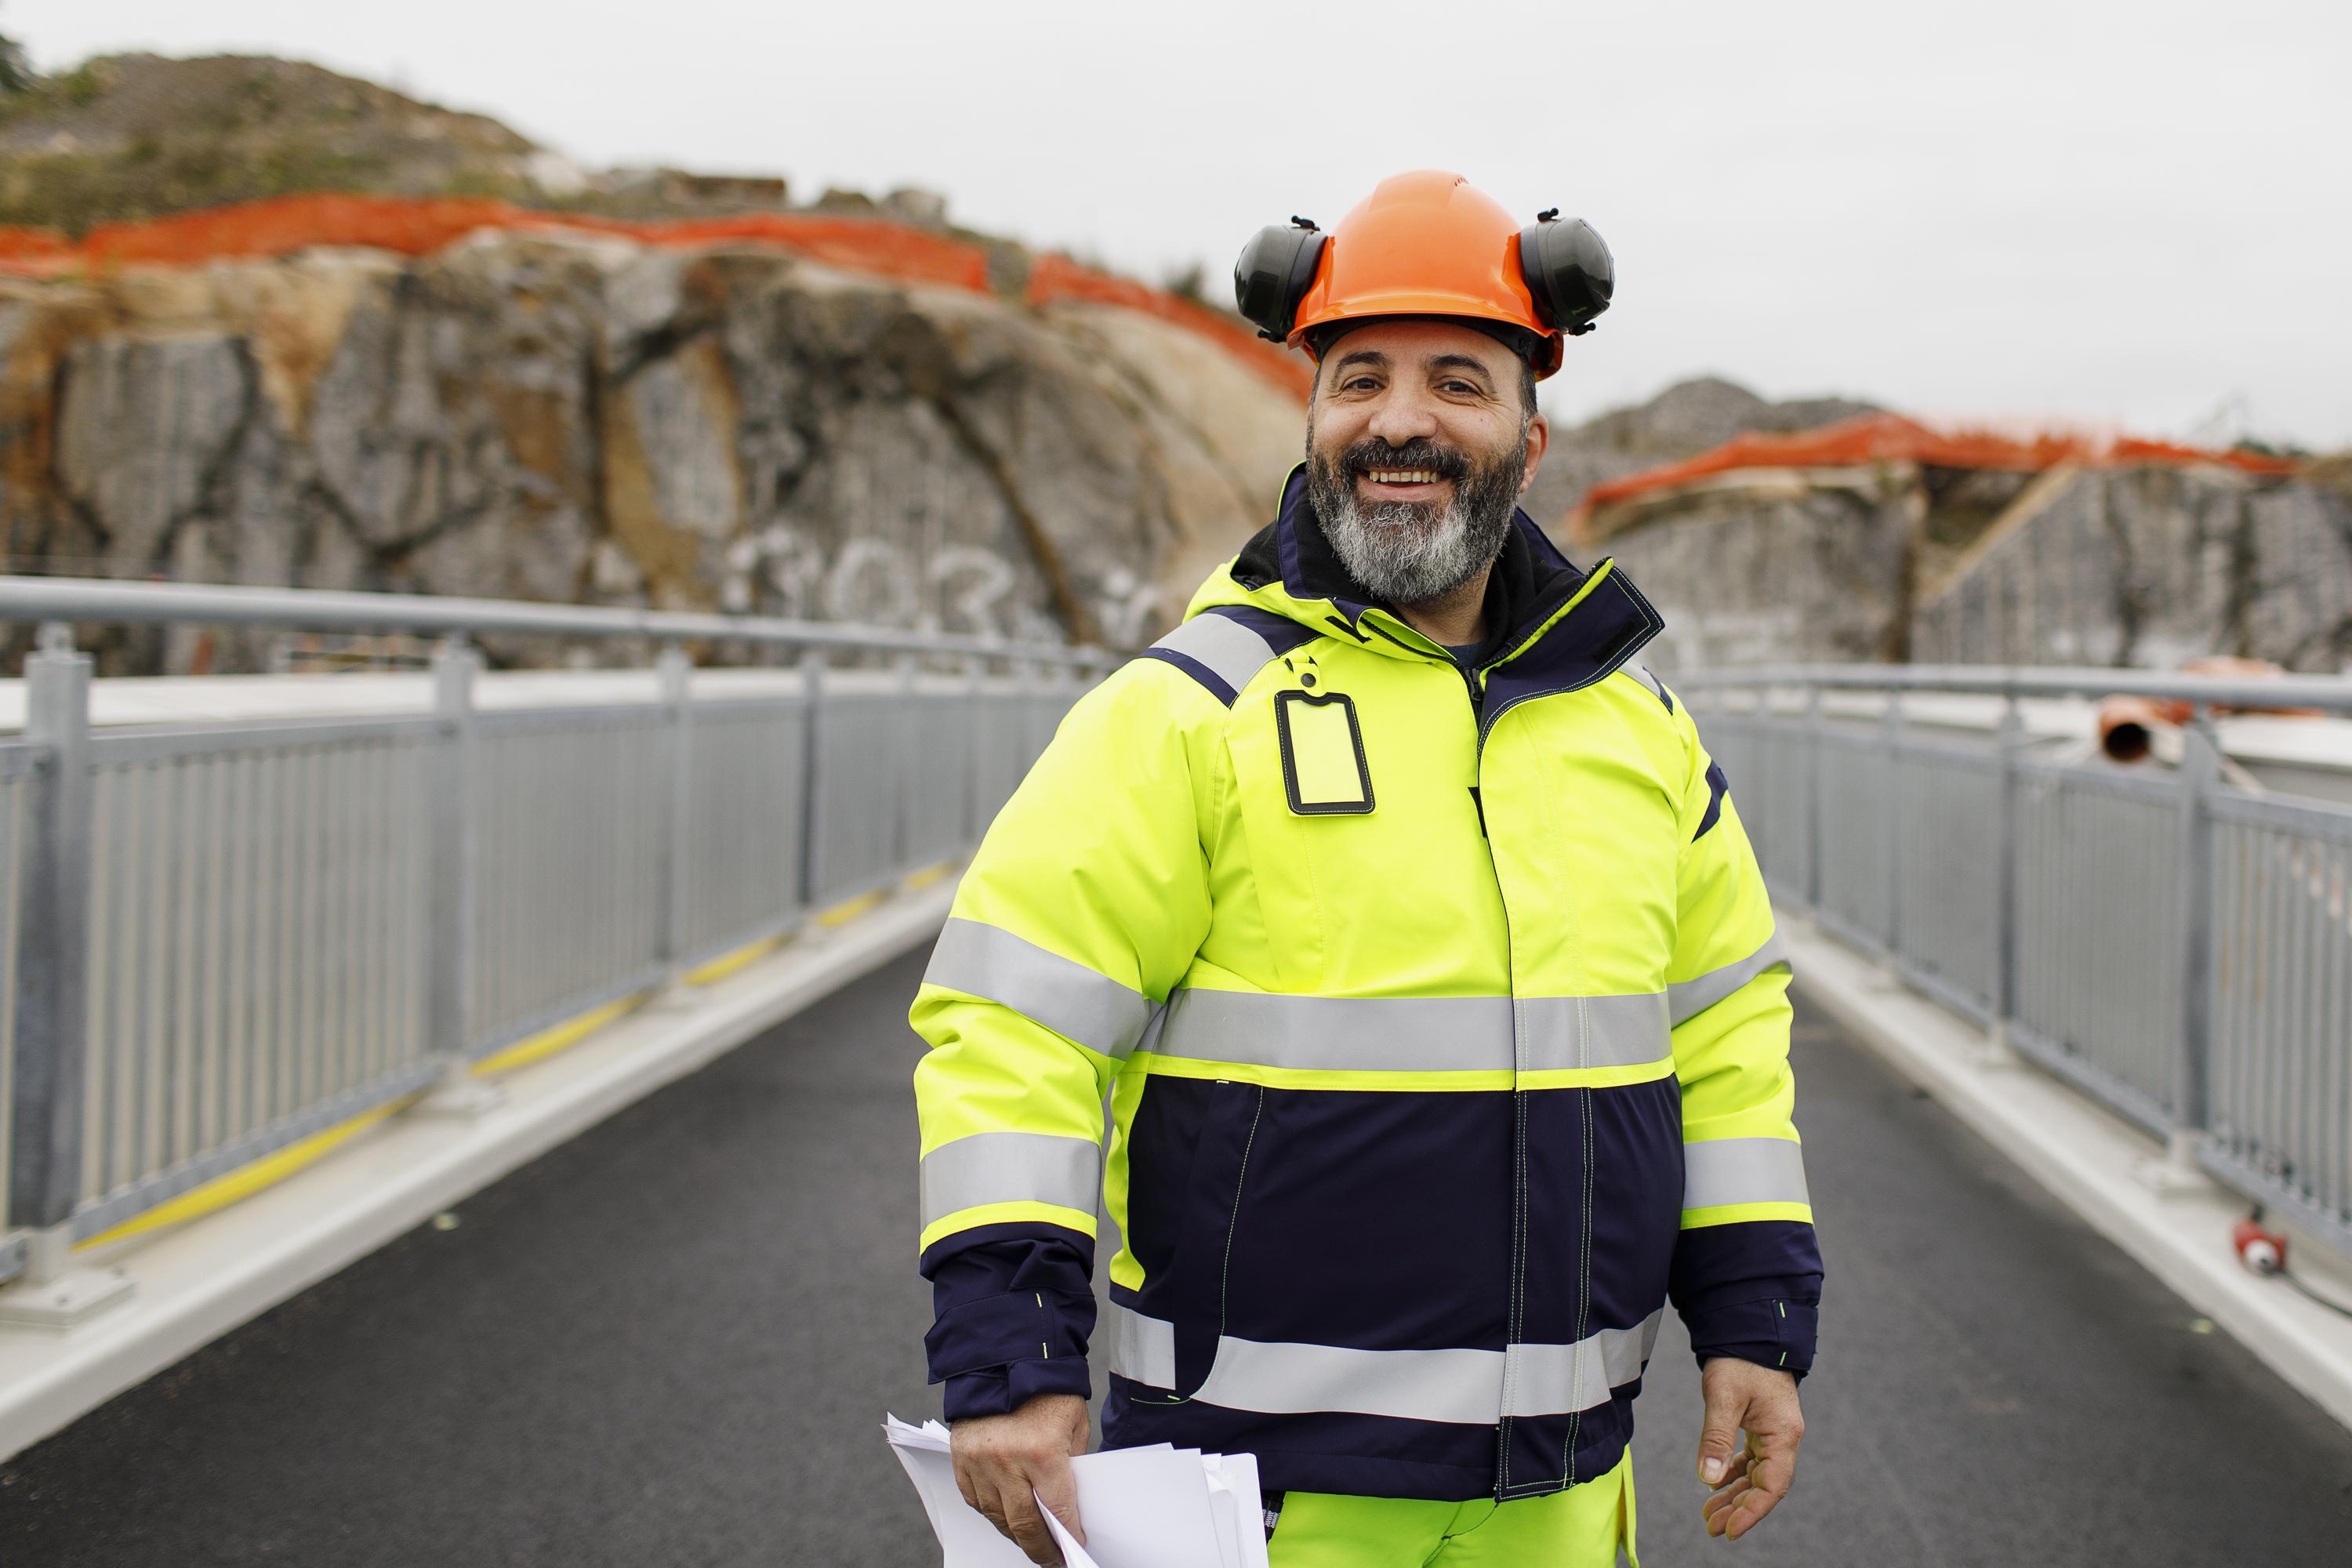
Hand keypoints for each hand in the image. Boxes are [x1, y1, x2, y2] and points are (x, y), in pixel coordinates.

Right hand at [951, 1392, 1090, 1564]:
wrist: (1005, 1358)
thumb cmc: (1047, 1390)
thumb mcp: (1074, 1426)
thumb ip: (1070, 1467)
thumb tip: (1066, 1506)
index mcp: (1042, 1452)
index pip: (1057, 1511)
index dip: (1067, 1535)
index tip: (1074, 1549)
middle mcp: (1007, 1461)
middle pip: (1023, 1524)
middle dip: (1040, 1548)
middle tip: (1051, 1559)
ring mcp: (979, 1461)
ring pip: (996, 1517)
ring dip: (1014, 1533)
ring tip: (1029, 1539)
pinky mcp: (960, 1457)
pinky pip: (974, 1500)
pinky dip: (990, 1511)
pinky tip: (1004, 1515)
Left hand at [1696, 1357, 1804, 1540]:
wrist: (1749, 1331)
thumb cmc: (1740, 1361)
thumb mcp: (1724, 1397)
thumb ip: (1717, 1438)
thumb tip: (1708, 1478)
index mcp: (1782, 1434)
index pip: (1772, 1486)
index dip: (1751, 1511)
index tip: (1729, 1530)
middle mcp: (1783, 1438)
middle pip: (1764, 1485)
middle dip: (1738, 1509)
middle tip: (1711, 1527)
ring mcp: (1774, 1433)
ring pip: (1757, 1475)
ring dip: (1734, 1495)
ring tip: (1709, 1515)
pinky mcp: (1762, 1427)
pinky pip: (1752, 1460)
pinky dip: (1735, 1475)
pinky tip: (1716, 1485)